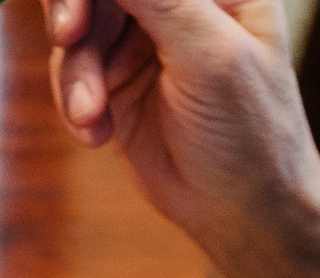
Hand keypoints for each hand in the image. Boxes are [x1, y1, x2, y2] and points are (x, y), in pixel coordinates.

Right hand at [40, 0, 319, 277]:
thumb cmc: (252, 135)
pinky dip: (75, 103)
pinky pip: (74, 72)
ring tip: (91, 118)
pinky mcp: (119, 82)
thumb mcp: (209, 54)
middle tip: (67, 39)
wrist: (243, 214)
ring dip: (76, 74)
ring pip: (79, 29)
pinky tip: (97, 134)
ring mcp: (145, 40)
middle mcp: (179, 2)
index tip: (77, 14)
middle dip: (77, 13)